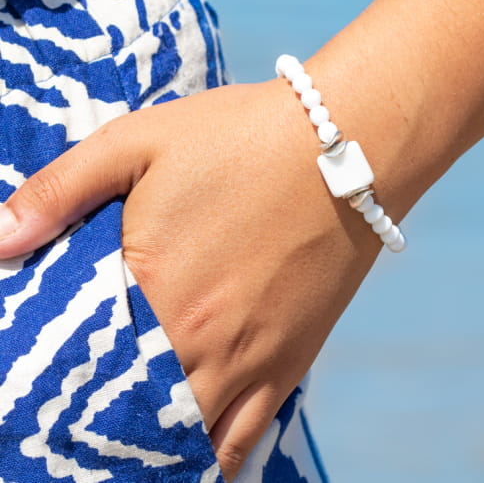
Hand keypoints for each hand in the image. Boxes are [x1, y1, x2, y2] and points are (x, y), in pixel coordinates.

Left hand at [0, 79, 381, 479]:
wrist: (346, 146)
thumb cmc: (242, 138)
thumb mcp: (139, 141)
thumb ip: (60, 190)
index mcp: (150, 289)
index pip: (73, 373)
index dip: (42, 396)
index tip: (27, 405)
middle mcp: (196, 343)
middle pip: (122, 423)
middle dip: (85, 438)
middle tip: (62, 439)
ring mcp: (248, 361)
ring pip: (180, 447)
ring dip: (142, 459)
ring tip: (112, 458)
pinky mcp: (290, 363)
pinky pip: (239, 444)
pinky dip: (206, 467)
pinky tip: (185, 463)